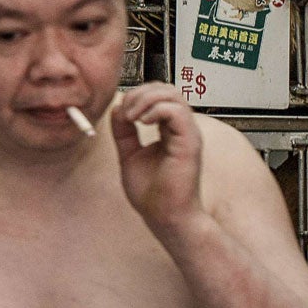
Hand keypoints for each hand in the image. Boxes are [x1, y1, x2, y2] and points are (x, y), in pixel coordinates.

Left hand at [110, 84, 206, 240]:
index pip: (159, 96)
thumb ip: (124, 132)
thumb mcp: (129, 155)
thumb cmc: (153, 195)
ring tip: (132, 117)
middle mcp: (182, 130)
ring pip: (173, 95)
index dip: (138, 96)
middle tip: (126, 111)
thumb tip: (118, 108)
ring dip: (146, 99)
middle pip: (167, 90)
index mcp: (170, 131)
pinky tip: (142, 122)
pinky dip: (155, 110)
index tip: (121, 112)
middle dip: (141, 93)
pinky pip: (177, 112)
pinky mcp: (189, 143)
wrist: (165, 218)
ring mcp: (188, 135)